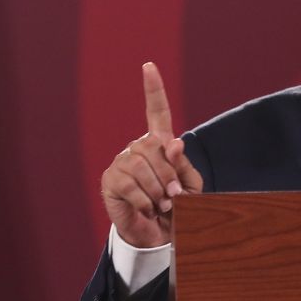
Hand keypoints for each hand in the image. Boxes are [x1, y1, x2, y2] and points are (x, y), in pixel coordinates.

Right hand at [101, 62, 202, 247]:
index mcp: (159, 143)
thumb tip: (173, 143)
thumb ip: (183, 165)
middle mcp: (138, 148)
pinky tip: (148, 208)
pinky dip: (145, 200)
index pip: (156, 111)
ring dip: (158, 189)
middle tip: (174, 197)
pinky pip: (130, 184)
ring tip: (162, 204)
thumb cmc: (178, 206)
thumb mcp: (190, 186)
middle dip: (169, 174)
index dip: (153, 88)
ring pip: (141, 165)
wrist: (159, 234)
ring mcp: (121, 162)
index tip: (148, 66)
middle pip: (153, 146)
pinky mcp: (110, 180)